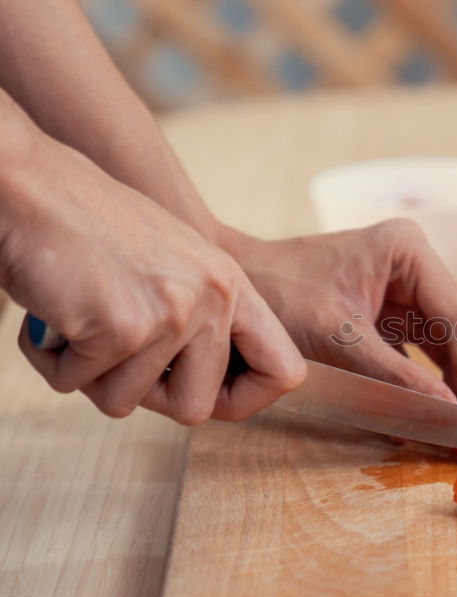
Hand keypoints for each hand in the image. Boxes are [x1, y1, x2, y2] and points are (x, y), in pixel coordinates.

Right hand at [0, 131, 305, 424]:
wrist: (30, 184)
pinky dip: (51, 359)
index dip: (245, 400)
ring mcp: (171, 314)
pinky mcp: (121, 328)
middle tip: (112, 353)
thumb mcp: (176, 265)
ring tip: (78, 317)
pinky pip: (75, 384)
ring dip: (88, 373)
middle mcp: (213, 299)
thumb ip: (203, 319)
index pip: (285, 371)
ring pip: (124, 402)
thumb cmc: (91, 227)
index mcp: (233, 286)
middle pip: (195, 409)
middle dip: (144, 395)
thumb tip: (217, 395)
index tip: (209, 397)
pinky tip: (50, 312)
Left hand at [221, 219, 456, 407]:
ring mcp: (401, 291)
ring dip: (448, 386)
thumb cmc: (277, 295)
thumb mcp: (338, 339)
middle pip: (454, 332)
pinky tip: (429, 417)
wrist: (233, 286)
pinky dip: (420, 385)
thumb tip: (446, 409)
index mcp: (407, 251)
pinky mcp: (386, 317)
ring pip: (439, 346)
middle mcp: (413, 266)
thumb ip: (395, 376)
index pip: (456, 317)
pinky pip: (414, 355)